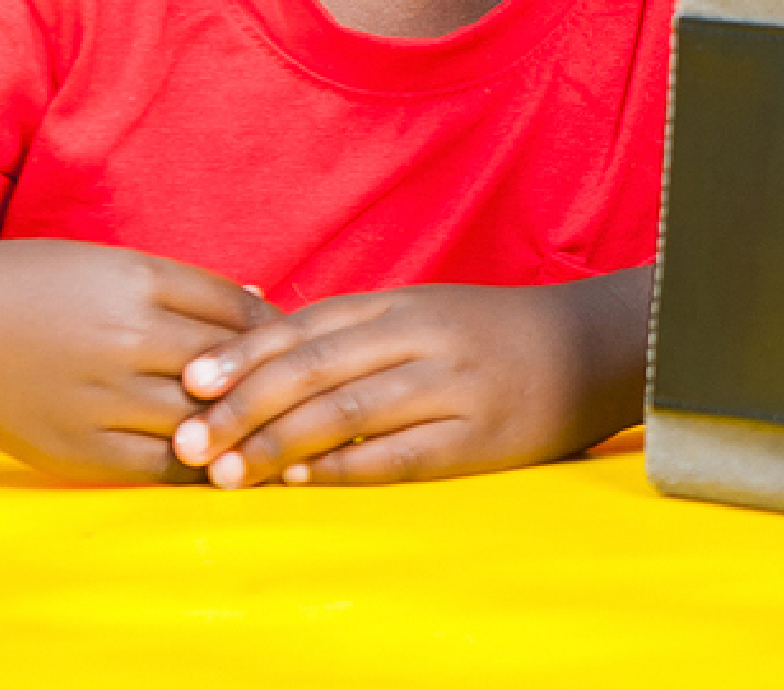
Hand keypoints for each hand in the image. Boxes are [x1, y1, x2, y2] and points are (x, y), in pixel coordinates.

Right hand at [0, 240, 275, 481]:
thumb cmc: (31, 287)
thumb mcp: (111, 265)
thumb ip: (188, 289)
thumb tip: (263, 306)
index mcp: (139, 283)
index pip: (242, 316)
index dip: (277, 336)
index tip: (294, 349)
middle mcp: (124, 340)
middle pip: (234, 372)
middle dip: (271, 387)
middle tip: (302, 401)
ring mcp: (99, 400)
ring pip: (205, 424)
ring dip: (241, 432)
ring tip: (269, 435)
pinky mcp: (76, 450)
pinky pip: (161, 468)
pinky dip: (197, 466)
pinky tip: (216, 460)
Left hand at [170, 271, 645, 488]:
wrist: (596, 347)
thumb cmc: (494, 335)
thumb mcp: (425, 313)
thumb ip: (353, 331)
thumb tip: (259, 358)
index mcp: (403, 303)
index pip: (306, 326)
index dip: (242, 356)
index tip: (188, 384)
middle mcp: (422, 336)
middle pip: (314, 368)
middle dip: (242, 406)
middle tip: (189, 443)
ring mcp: (452, 384)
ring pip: (347, 411)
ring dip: (277, 442)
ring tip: (228, 473)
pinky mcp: (479, 434)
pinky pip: (397, 454)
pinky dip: (343, 467)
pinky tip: (302, 480)